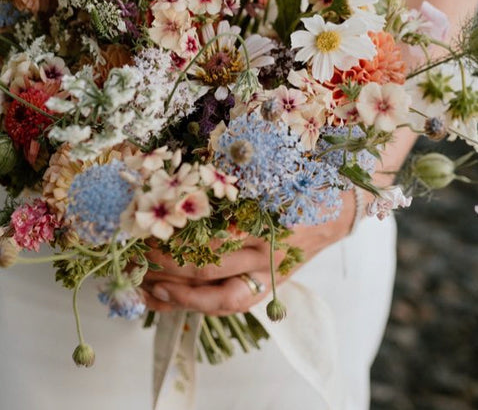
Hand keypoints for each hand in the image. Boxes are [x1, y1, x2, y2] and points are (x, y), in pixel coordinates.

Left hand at [142, 190, 359, 315]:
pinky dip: (194, 305)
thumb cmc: (301, 181)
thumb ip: (232, 177)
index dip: (177, 234)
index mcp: (269, 219)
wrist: (341, 207)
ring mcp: (269, 275)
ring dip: (176, 294)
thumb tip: (178, 179)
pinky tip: (163, 298)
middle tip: (136, 252)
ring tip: (143, 284)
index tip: (148, 224)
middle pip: (211, 268)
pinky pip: (229, 305)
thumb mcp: (270, 171)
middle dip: (167, 264)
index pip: (215, 235)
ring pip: (218, 297)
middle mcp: (269, 253)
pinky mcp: (269, 288)